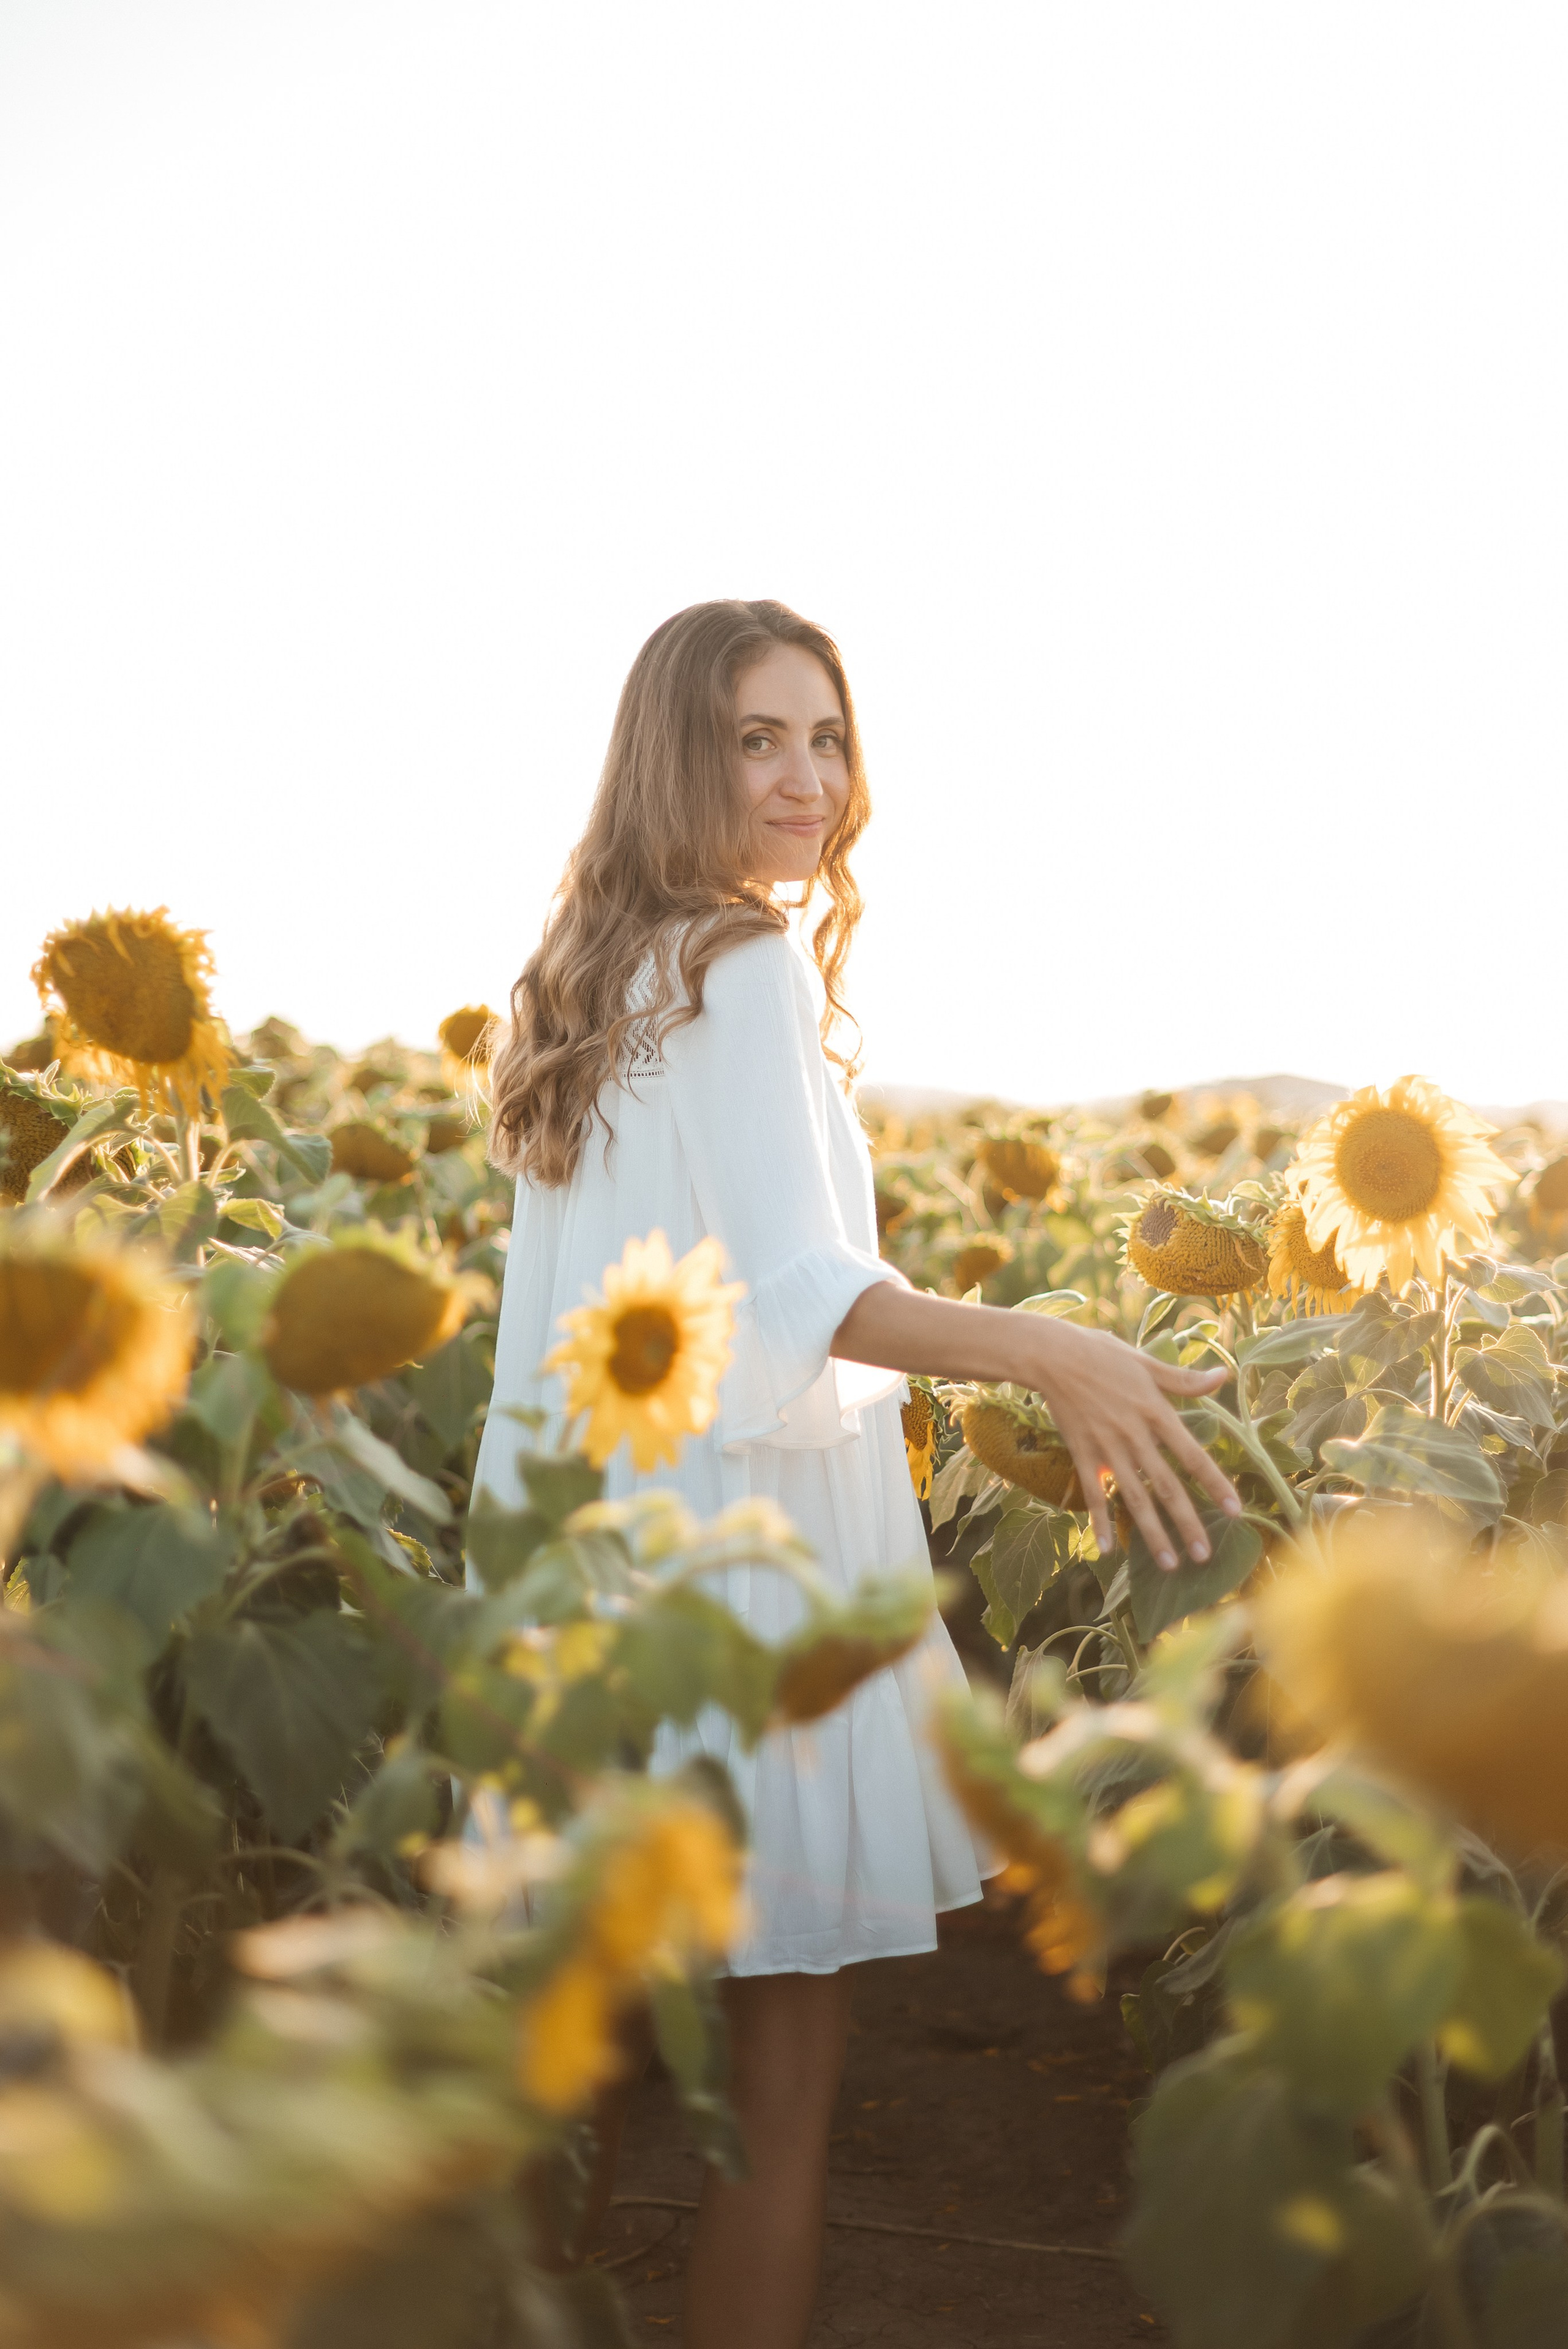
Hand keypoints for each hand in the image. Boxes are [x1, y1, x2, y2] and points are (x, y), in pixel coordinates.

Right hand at [1012, 1319, 1239, 1570]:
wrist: (1052, 1355)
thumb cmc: (1103, 1354)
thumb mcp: (1147, 1362)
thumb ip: (1185, 1379)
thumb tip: (1224, 1375)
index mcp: (1155, 1412)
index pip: (1192, 1455)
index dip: (1215, 1483)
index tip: (1235, 1510)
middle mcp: (1134, 1435)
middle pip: (1165, 1486)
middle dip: (1187, 1522)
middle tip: (1204, 1556)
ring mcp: (1107, 1447)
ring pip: (1133, 1497)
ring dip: (1152, 1533)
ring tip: (1170, 1563)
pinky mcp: (1082, 1453)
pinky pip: (1093, 1493)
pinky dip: (1100, 1521)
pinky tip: (1107, 1549)